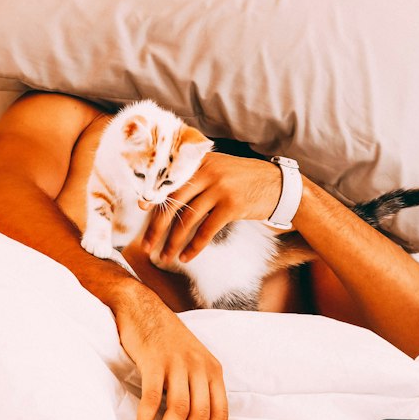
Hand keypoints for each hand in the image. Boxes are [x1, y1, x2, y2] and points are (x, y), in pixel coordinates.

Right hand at [114, 289, 228, 419]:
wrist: (141, 307)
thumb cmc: (165, 341)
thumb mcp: (192, 362)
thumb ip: (197, 389)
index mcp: (214, 370)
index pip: (220, 416)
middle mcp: (201, 367)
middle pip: (200, 418)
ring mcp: (178, 363)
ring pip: (178, 412)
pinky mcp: (155, 361)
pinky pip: (152, 400)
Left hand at [141, 152, 283, 267]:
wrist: (279, 185)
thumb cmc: (245, 180)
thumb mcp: (220, 169)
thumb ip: (198, 176)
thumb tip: (168, 196)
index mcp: (200, 162)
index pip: (170, 181)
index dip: (153, 197)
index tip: (139, 211)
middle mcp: (207, 172)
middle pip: (173, 202)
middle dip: (157, 226)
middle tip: (147, 245)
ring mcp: (219, 188)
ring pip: (187, 219)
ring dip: (174, 241)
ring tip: (165, 256)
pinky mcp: (231, 206)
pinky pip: (206, 230)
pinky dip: (194, 246)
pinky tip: (187, 257)